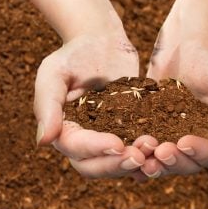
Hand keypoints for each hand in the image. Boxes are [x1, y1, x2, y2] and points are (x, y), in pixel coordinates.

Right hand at [34, 29, 145, 177]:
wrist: (102, 43)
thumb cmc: (74, 55)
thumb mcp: (54, 74)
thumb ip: (47, 106)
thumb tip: (43, 142)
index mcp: (64, 130)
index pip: (76, 148)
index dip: (96, 149)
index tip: (117, 143)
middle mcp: (85, 140)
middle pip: (95, 166)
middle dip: (117, 165)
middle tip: (140, 156)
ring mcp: (108, 137)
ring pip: (118, 162)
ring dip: (136, 162)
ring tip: (155, 149)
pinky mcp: (129, 130)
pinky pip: (136, 148)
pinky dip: (148, 155)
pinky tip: (163, 151)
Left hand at [138, 16, 207, 177]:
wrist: (184, 43)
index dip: (198, 154)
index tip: (183, 141)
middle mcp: (195, 139)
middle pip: (186, 165)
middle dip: (173, 162)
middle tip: (160, 152)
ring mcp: (171, 135)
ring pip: (163, 161)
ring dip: (153, 165)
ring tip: (142, 158)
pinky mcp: (150, 127)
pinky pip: (144, 147)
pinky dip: (136, 156)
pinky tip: (126, 154)